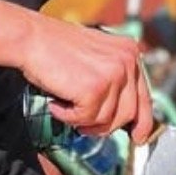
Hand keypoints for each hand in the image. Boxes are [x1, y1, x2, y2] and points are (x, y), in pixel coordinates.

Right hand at [0, 0, 153, 144]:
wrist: (31, 38)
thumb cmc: (54, 47)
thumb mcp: (96, 56)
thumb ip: (113, 78)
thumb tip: (122, 112)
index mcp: (130, 51)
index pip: (144, 96)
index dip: (142, 121)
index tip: (138, 136)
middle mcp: (128, 60)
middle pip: (129, 113)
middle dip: (106, 125)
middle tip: (85, 125)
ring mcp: (113, 74)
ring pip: (107, 120)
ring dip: (83, 119)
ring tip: (65, 104)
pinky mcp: (95, 88)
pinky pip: (86, 119)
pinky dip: (68, 117)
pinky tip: (58, 103)